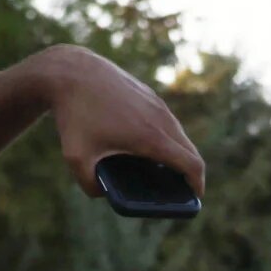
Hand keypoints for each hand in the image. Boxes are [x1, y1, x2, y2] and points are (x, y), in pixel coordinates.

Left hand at [31, 45, 204, 198]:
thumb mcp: (76, 158)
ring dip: (179, 153)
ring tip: (168, 171)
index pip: (191, 164)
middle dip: (190, 172)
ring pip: (179, 134)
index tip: (196, 198)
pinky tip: (151, 146)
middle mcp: (160, 119)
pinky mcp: (149, 94)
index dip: (197, 184)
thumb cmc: (75, 115)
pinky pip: (167, 121)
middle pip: (189, 150)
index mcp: (151, 138)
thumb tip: (102, 193)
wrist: (73, 72)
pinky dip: (168, 137)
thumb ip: (90, 185)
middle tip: (182, 190)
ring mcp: (156, 104)